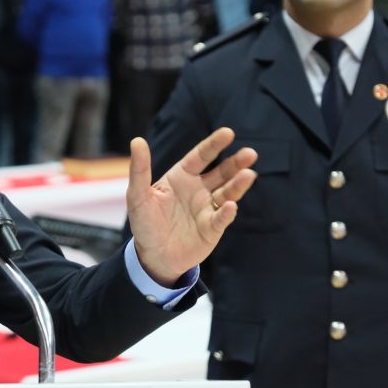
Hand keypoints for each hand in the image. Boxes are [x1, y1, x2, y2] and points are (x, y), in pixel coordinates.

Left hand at [126, 128, 256, 286]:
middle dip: (236, 163)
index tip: (228, 133)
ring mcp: (208, 208)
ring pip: (227, 193)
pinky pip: (221, 218)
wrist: (152, 255)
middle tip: (250, 154)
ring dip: (238, 184)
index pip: (201, 156)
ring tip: (249, 174)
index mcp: (183, 177)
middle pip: (222, 172)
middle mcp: (199, 189)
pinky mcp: (212, 228)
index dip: (214, 144)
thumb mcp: (138, 195)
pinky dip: (227, 213)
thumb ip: (139, 169)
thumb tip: (137, 141)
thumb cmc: (145, 222)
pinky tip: (231, 206)